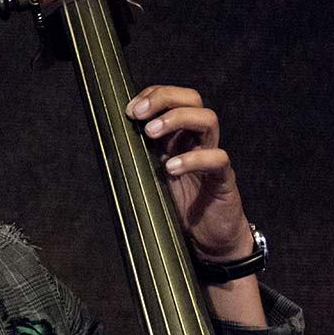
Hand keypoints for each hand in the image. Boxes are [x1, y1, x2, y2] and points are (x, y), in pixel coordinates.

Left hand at [125, 85, 253, 261]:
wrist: (211, 239)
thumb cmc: (181, 207)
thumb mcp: (153, 177)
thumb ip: (140, 157)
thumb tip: (109, 142)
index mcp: (179, 137)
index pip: (173, 99)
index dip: (152, 95)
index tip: (130, 109)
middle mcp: (197, 141)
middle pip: (192, 99)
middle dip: (164, 99)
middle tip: (140, 114)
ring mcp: (213, 157)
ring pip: (208, 119)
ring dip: (177, 119)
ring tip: (151, 133)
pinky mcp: (224, 179)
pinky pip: (218, 159)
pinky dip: (193, 159)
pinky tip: (171, 168)